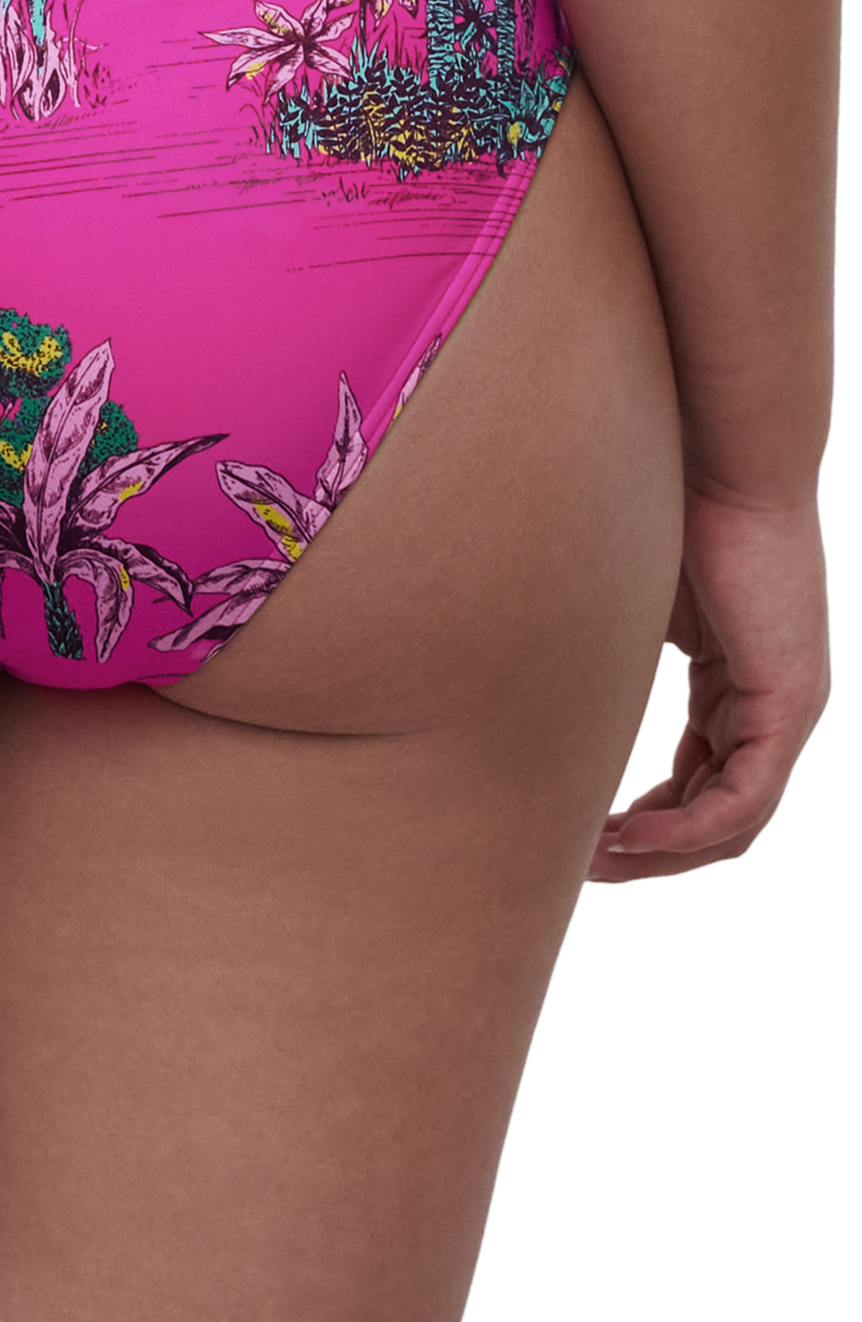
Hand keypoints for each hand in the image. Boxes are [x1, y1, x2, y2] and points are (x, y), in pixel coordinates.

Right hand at [589, 489, 828, 881]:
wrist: (720, 456)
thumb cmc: (669, 507)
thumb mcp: (631, 608)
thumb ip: (607, 661)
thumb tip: (533, 681)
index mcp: (742, 685)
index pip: (706, 785)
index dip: (647, 824)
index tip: (585, 835)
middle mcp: (775, 705)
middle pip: (722, 819)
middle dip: (651, 854)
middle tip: (583, 865)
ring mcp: (789, 706)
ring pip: (735, 822)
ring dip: (663, 854)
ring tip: (597, 859)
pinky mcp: (789, 699)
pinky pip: (743, 798)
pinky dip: (685, 829)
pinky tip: (630, 835)